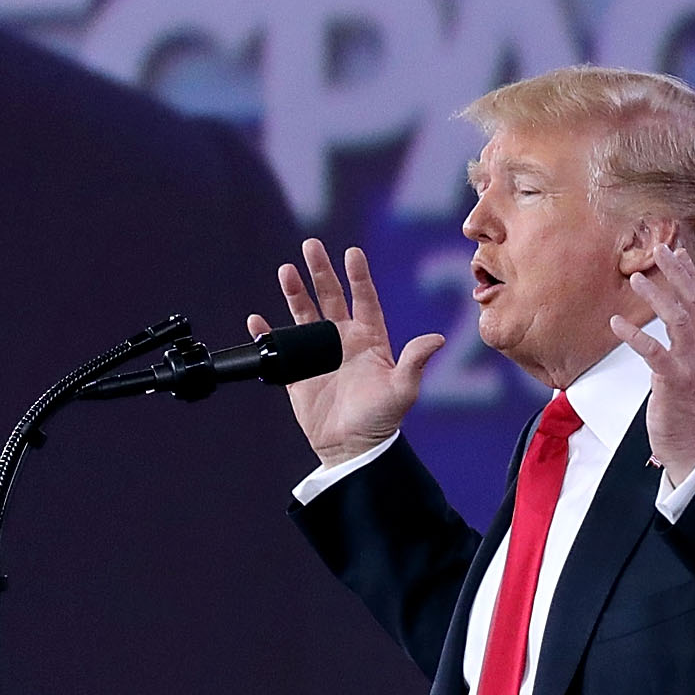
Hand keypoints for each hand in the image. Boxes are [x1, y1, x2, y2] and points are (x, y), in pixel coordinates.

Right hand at [250, 238, 446, 466]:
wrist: (351, 449)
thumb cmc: (381, 420)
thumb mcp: (402, 389)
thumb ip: (414, 362)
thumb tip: (437, 338)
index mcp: (370, 340)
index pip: (364, 299)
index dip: (358, 276)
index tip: (351, 252)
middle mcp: (343, 341)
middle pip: (330, 297)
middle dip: (321, 271)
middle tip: (311, 245)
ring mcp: (319, 355)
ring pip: (304, 315)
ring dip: (294, 293)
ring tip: (286, 271)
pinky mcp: (297, 373)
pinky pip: (278, 348)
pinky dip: (266, 334)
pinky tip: (257, 320)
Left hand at [613, 241, 694, 484]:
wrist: (694, 444)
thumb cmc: (687, 405)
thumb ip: (690, 342)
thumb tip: (678, 316)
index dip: (691, 276)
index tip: (679, 252)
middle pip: (694, 303)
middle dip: (677, 273)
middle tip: (660, 248)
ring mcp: (693, 365)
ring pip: (677, 320)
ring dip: (656, 296)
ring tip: (634, 277)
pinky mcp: (674, 381)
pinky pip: (654, 352)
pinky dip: (635, 335)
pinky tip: (616, 323)